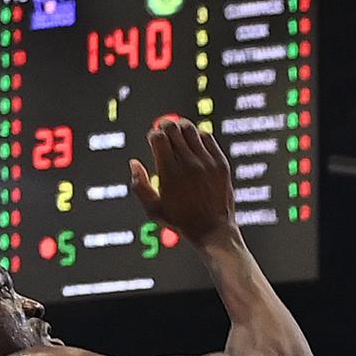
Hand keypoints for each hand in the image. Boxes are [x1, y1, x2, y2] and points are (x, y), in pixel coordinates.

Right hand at [130, 118, 237, 244]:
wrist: (213, 229)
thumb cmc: (180, 221)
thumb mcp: (153, 208)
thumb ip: (138, 185)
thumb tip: (134, 163)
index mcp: (169, 173)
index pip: (158, 137)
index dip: (153, 134)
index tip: (153, 140)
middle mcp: (189, 164)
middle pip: (173, 128)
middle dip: (165, 126)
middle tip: (163, 131)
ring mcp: (207, 162)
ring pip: (191, 129)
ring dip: (181, 127)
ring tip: (178, 133)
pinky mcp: (221, 163)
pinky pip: (208, 138)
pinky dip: (199, 135)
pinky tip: (194, 142)